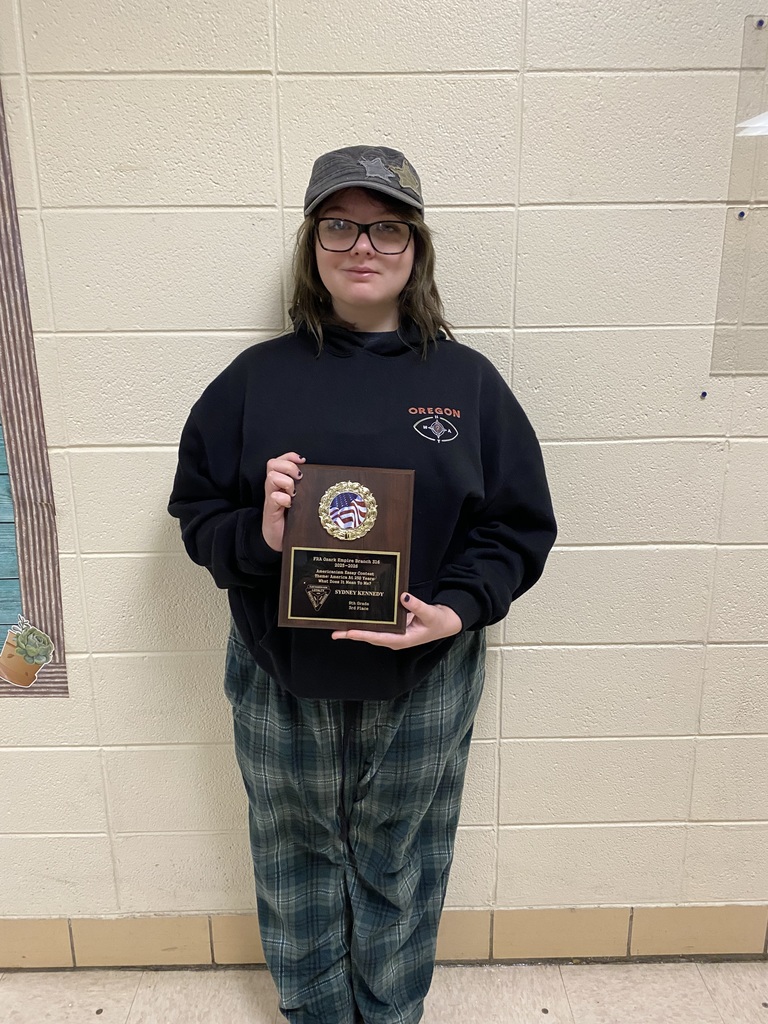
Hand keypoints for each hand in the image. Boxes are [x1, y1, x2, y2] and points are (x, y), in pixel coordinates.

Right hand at [262, 452, 305, 552]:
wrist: (278, 541)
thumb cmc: (290, 520)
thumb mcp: (300, 501)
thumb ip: (304, 489)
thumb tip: (320, 478)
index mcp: (281, 483)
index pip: (279, 461)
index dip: (289, 456)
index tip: (302, 460)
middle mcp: (274, 488)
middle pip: (272, 464)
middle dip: (288, 466)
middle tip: (298, 477)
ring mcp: (271, 498)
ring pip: (271, 477)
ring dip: (286, 481)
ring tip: (293, 493)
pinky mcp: (270, 510)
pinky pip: (274, 496)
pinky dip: (283, 497)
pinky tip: (290, 504)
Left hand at [331, 592, 462, 649]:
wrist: (444, 623)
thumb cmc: (437, 621)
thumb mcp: (429, 613)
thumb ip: (417, 606)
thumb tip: (403, 597)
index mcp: (401, 639)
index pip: (377, 637)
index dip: (362, 635)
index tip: (348, 633)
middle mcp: (394, 638)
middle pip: (369, 637)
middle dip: (352, 634)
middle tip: (334, 631)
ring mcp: (392, 634)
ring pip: (371, 632)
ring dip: (356, 629)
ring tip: (339, 625)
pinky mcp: (393, 627)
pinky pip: (376, 625)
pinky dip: (366, 622)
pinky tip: (356, 616)